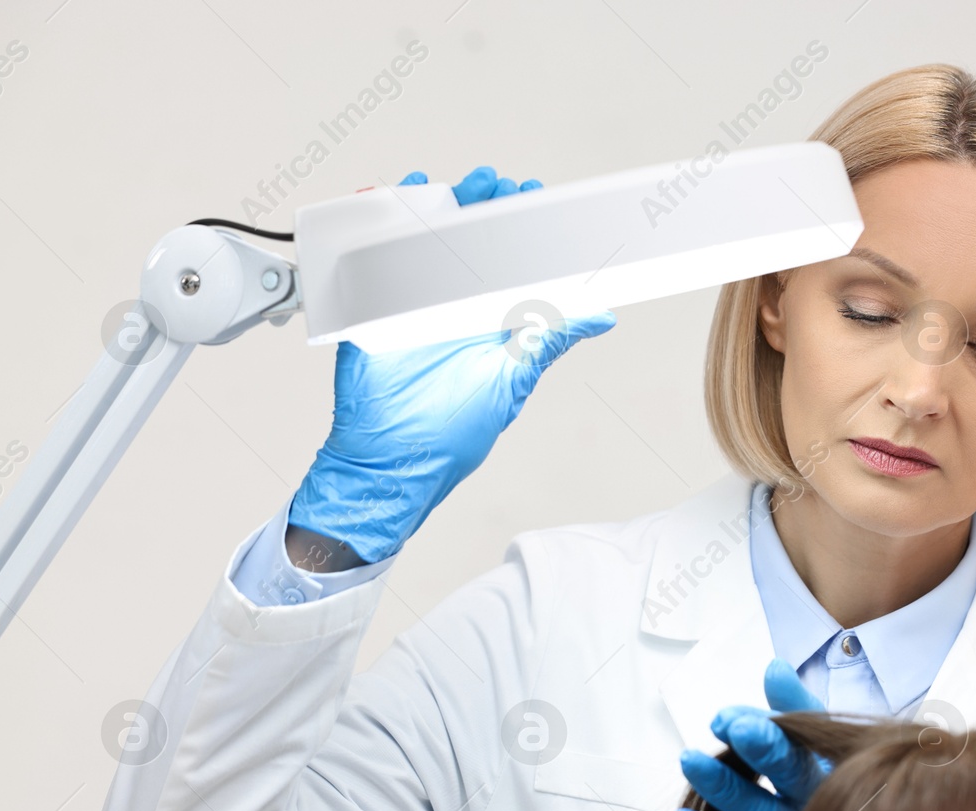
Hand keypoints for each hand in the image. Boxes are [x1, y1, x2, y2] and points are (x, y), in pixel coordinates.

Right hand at [288, 165, 616, 563]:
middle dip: (484, 203)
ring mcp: (410, 297)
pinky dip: (378, 217)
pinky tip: (391, 193)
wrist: (389, 460)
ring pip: (425, 237)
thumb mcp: (511, 380)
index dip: (522, 225)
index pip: (511, 259)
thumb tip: (603, 316)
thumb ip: (551, 342)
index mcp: (489, 318)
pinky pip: (373, 252)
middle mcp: (452, 303)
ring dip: (442, 203)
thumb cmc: (451, 432)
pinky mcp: (372, 301)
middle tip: (499, 185)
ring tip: (462, 185)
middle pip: (468, 238)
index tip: (534, 196)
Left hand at [672, 658, 832, 810]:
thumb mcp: (821, 749)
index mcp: (839, 766)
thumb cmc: (827, 798)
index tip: (729, 716)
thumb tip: (774, 666)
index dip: (772, 722)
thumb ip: (795, 709)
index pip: (807, 736)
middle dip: (762, 747)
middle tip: (734, 726)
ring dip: (722, 785)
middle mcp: (825, 804)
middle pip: (793, 772)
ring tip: (688, 760)